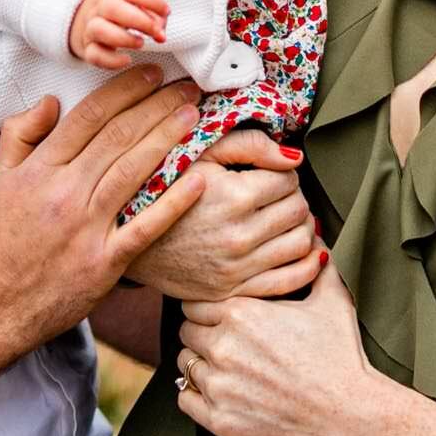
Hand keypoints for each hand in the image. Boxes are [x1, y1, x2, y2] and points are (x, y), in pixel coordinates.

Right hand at [0, 67, 206, 363]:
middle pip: (119, 137)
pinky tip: (200, 179)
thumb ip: (20, 134)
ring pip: (135, 171)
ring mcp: (87, 229)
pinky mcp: (105, 263)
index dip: (124, 90)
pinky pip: (146, 227)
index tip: (151, 73)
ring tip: (194, 114)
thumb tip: (51, 100)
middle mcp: (64, 193)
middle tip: (187, 84)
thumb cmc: (1, 240)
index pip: (88, 117)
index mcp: (40, 170)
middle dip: (157, 105)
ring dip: (168, 138)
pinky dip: (174, 202)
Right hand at [68, 0, 170, 69]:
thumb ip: (154, 17)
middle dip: (139, 21)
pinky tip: (127, 60)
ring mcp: (91, 27)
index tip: (167, 12)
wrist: (90, 17)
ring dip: (123, 38)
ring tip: (141, 44)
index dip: (151, 0)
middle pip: (112, 8)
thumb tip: (161, 34)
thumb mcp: (138, 6)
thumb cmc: (124, 11)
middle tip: (157, 32)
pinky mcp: (88, 48)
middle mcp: (100, 8)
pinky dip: (111, 60)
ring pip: (98, 29)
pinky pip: (94, 54)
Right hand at [124, 130, 319, 300]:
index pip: (289, 180)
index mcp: (233, 197)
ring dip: (303, 228)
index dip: (284, 173)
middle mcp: (238, 236)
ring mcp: (236, 268)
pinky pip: (289, 281)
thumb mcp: (201, 152)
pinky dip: (306, 265)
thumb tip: (295, 158)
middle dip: (294, 198)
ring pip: (301, 244)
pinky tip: (301, 250)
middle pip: (298, 211)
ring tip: (287, 218)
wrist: (129, 235)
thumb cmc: (166, 184)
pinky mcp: (232, 291)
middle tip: (278, 195)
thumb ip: (251, 145)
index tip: (269, 174)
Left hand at [175, 258, 376, 435]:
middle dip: (203, 334)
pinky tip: (221, 393)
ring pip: (185, 365)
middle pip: (187, 331)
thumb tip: (315, 234)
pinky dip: (196, 396)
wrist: (351, 416)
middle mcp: (223, 347)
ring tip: (228, 369)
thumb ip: (316, 264)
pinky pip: (184, 400)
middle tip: (226, 343)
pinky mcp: (220, 421)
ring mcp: (219, 386)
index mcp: (241, 313)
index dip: (209, 309)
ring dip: (201, 365)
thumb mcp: (332, 301)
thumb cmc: (342, 356)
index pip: (196, 302)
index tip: (224, 318)